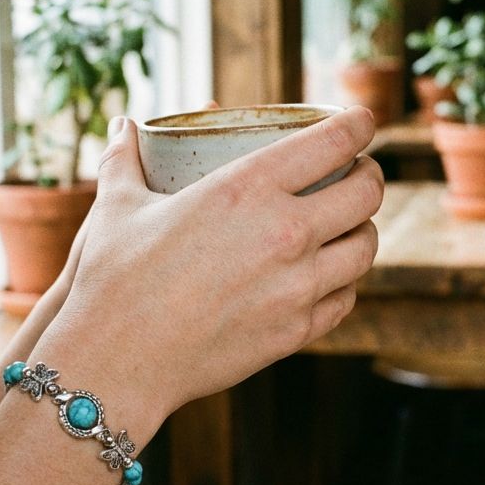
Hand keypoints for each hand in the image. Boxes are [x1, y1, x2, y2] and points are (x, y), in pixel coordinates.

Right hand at [41, 107, 381, 431]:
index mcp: (247, 188)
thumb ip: (123, 160)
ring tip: (350, 224)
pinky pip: (345, 298)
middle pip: (366, 193)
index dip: (357, 124)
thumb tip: (122, 126)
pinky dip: (345, 281)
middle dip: (370, 175)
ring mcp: (297, 286)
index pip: (333, 142)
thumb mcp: (116, 207)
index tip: (360, 121)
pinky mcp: (296, 331)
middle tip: (358, 172)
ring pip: (366, 248)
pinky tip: (331, 275)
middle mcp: (285, 233)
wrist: (117, 362)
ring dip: (364, 229)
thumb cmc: (113, 279)